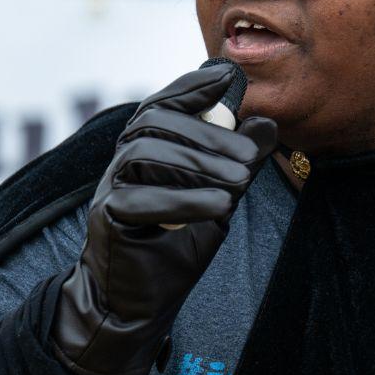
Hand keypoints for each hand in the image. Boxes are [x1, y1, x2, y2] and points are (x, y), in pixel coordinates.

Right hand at [52, 63, 277, 374]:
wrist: (139, 297)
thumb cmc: (177, 240)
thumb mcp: (218, 194)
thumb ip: (238, 161)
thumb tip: (267, 124)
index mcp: (149, 145)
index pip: (163, 101)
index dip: (192, 84)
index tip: (227, 77)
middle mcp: (124, 159)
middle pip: (156, 122)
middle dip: (208, 134)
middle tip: (251, 160)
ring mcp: (110, 186)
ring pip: (145, 153)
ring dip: (200, 164)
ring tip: (241, 183)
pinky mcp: (107, 218)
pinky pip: (138, 198)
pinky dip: (184, 199)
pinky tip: (220, 206)